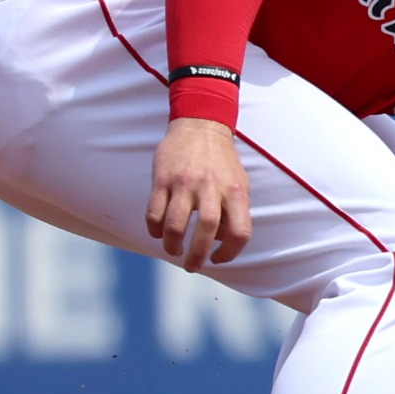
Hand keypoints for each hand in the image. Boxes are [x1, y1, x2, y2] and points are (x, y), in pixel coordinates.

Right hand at [145, 118, 250, 271]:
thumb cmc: (222, 163)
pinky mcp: (162, 179)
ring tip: (173, 251)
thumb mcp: (238, 183)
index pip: (240, 231)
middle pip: (207, 229)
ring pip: (175, 224)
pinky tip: (158, 233)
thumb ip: (235, 212)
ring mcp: (185, 183)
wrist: (200, 126)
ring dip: (172, 244)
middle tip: (192, 266)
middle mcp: (211, 187)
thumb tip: (220, 242)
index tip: (218, 259)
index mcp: (235, 192)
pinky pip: (154, 212)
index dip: (231, 252)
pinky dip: (154, 229)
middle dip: (198, 254)